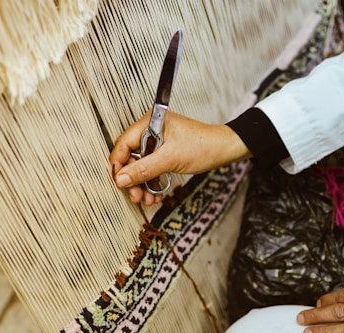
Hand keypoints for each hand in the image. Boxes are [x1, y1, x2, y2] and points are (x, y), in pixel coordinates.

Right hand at [109, 110, 250, 204]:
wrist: (225, 150)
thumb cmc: (204, 146)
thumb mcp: (170, 159)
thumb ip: (144, 169)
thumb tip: (121, 178)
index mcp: (150, 122)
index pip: (124, 143)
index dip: (119, 164)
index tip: (119, 182)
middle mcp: (152, 130)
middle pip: (131, 156)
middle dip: (132, 178)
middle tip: (135, 195)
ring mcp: (159, 141)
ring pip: (141, 165)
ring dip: (142, 184)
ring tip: (146, 199)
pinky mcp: (166, 152)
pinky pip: (152, 167)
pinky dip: (152, 181)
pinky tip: (154, 194)